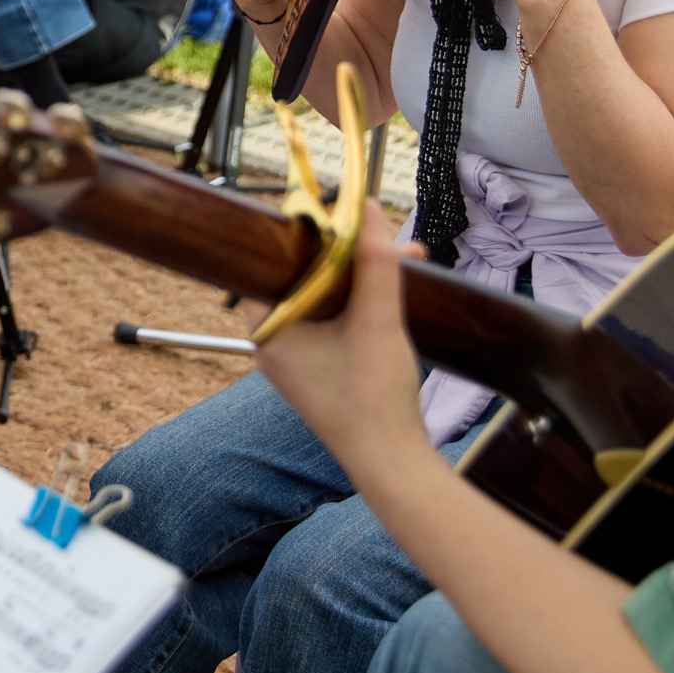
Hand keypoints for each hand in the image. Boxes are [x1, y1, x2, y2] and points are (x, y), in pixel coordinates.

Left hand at [250, 202, 429, 476]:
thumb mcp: (377, 320)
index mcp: (269, 330)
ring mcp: (297, 361)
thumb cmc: (374, 396)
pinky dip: (360, 306)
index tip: (332, 217)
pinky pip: (333, 324)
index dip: (302, 237)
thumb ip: (374, 263)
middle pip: (303, 279)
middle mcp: (274, 344)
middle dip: (346, 256)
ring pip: (324, 301)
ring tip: (404, 262)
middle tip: (383, 240)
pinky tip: (396, 294)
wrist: (392, 463)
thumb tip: (366, 209)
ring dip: (360, 280)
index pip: (272, 264)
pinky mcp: (320, 372)